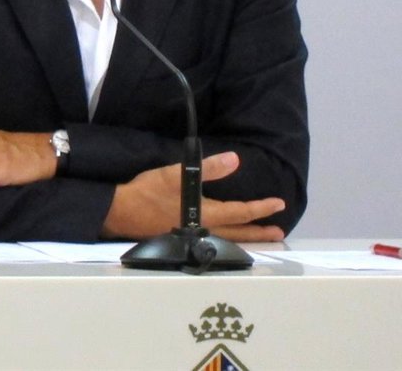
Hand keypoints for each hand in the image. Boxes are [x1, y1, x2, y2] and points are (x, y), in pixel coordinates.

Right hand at [101, 152, 285, 241]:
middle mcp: (205, 229)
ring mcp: (193, 236)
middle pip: (239, 233)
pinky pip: (216, 241)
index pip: (241, 212)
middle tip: (278, 231)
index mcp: (207, 214)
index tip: (278, 204)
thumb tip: (235, 159)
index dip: (261, 208)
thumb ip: (207, 168)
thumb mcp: (177, 174)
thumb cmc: (150, 192)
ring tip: (260, 238)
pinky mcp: (183, 237)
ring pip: (228, 240)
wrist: (122, 212)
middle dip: (259, 231)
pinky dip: (229, 240)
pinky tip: (227, 237)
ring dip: (247, 238)